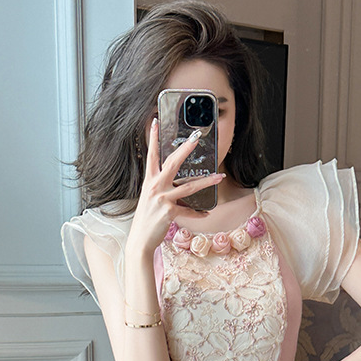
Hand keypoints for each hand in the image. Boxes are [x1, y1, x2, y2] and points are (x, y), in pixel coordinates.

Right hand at [125, 118, 223, 255]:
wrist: (140, 239)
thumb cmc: (147, 219)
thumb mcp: (150, 198)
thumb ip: (160, 187)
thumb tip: (174, 181)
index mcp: (149, 181)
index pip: (151, 155)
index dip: (152, 138)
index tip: (155, 121)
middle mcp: (155, 187)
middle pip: (173, 163)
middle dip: (185, 149)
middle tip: (196, 137)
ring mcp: (162, 199)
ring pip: (189, 187)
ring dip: (207, 181)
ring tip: (219, 177)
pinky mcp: (169, 212)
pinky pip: (189, 211)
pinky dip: (198, 214)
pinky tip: (206, 214)